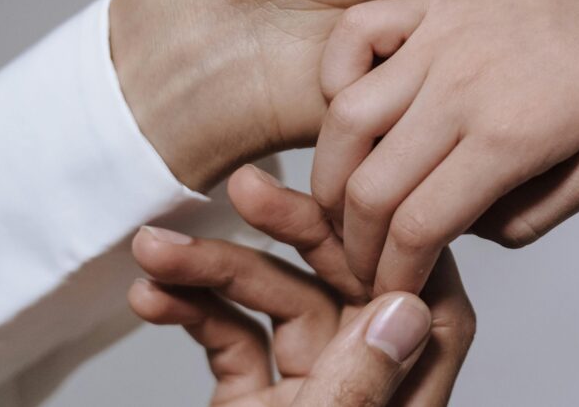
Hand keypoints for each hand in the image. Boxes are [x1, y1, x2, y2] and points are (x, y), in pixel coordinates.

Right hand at [129, 166, 474, 405]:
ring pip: (275, 301)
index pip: (425, 298)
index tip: (347, 195)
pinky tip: (153, 295)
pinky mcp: (256, 396)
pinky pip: (230, 336)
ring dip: (214, 270)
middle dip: (290, 234)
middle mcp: (366, 382)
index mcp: (404, 396)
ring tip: (155, 247)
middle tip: (241, 191)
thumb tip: (409, 308)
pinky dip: (191, 311)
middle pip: (345, 283)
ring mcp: (310, 384)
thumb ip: (362, 386)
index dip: (397, 240)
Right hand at [312, 0, 578, 294]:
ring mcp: (438, 40)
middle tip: (364, 261)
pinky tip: (349, 106)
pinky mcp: (431, 6)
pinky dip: (335, 74)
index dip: (393, 273)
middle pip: (369, 186)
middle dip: (353, 243)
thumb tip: (460, 231)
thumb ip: (527, 220)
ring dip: (330, 173)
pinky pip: (355, 33)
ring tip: (342, 202)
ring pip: (345, 117)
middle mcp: (459, 89)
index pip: (418, 226)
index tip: (393, 291)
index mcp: (508, 139)